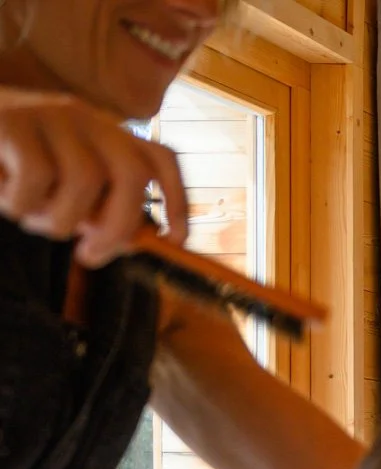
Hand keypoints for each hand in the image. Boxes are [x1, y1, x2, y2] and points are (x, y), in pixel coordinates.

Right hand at [0, 88, 188, 265]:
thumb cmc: (7, 165)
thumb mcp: (58, 187)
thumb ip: (93, 208)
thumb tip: (129, 242)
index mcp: (105, 133)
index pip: (161, 159)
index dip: (178, 201)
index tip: (176, 241)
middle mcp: (85, 118)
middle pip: (130, 175)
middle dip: (117, 226)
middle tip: (90, 256)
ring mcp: (48, 115)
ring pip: (83, 181)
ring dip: (58, 217)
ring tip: (28, 217)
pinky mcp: (11, 122)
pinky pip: (36, 178)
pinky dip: (22, 202)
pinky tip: (3, 197)